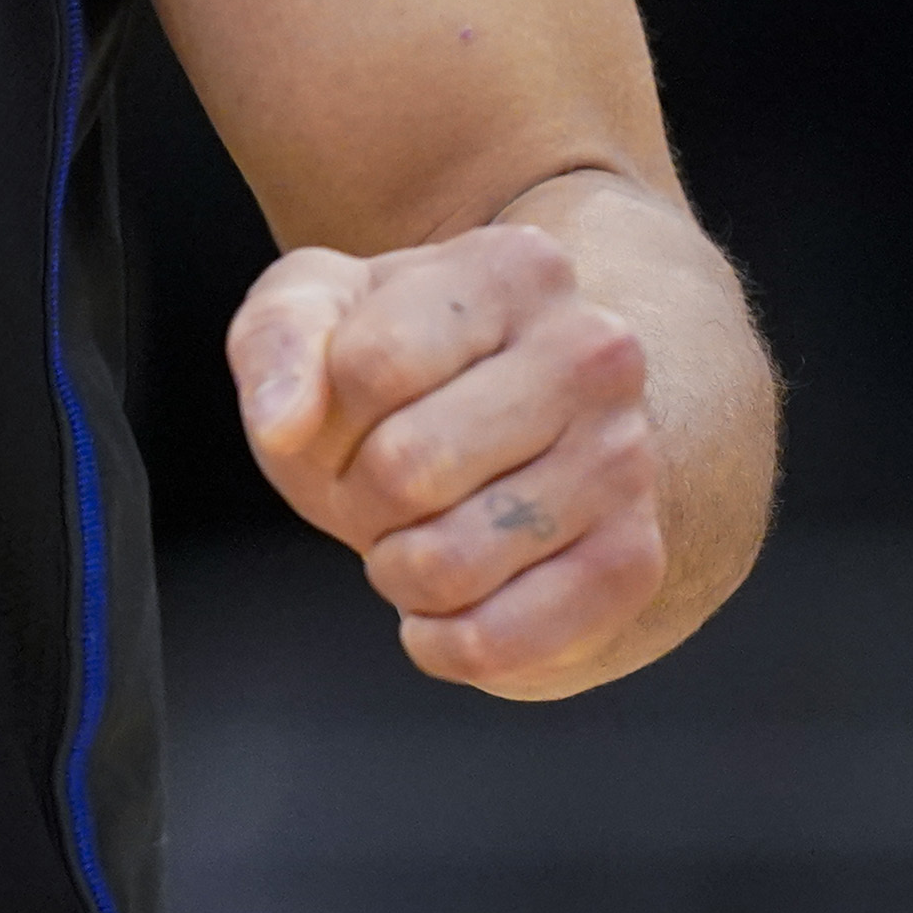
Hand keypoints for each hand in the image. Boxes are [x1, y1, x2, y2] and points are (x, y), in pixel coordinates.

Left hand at [228, 222, 660, 696]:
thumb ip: (278, 341)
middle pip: (407, 467)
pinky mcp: (633, 563)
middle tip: (378, 485)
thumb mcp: (315, 310)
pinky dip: (443, 643)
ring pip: (448, 563)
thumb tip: (282, 423)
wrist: (505, 423)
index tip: (345, 408)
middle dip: (355, 496)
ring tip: (418, 533)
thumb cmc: (394, 360)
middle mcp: (595, 353)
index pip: (370, 364)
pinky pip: (504, 643)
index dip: (320, 411)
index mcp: (516, 268)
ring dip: (395, 569)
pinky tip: (442, 608)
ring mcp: (626, 460)